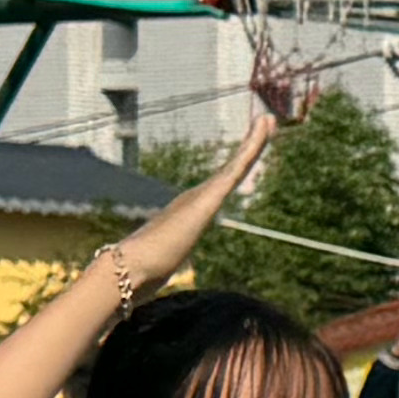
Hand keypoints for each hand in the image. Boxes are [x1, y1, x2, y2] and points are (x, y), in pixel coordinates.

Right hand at [103, 112, 281, 294]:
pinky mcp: (206, 201)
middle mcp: (196, 197)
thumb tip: (148, 276)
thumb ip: (159, 264)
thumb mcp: (161, 265)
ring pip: (236, 165)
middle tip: (267, 121)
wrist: (130, 269)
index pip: (222, 183)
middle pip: (232, 168)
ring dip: (254, 143)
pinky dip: (248, 153)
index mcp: (192, 209)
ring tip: (268, 121)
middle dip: (250, 145)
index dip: (238, 164)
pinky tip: (260, 138)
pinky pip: (234, 172)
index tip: (251, 145)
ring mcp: (201, 197)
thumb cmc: (140, 271)